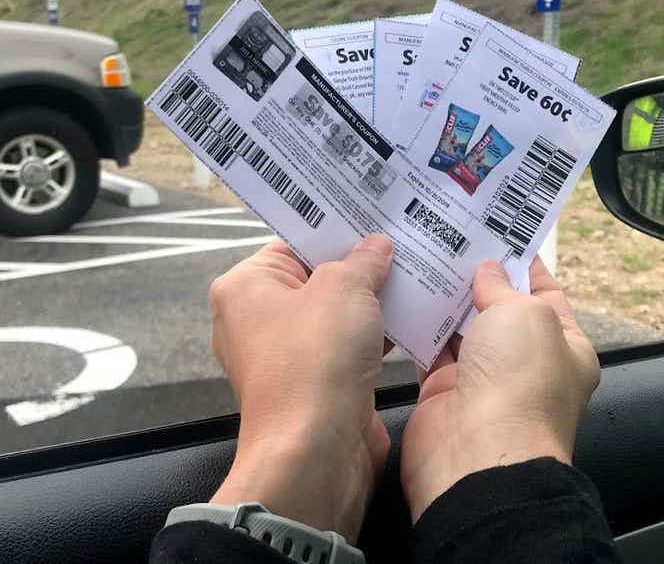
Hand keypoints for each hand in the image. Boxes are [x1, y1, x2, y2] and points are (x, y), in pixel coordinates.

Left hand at [209, 235, 393, 541]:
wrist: (316, 452)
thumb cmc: (315, 359)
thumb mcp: (345, 288)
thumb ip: (363, 260)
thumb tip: (376, 246)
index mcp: (245, 286)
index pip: (293, 242)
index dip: (335, 227)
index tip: (375, 212)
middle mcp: (257, 319)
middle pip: (316, 276)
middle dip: (359, 263)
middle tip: (403, 237)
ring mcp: (286, 355)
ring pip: (335, 313)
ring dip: (373, 300)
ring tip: (417, 272)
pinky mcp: (315, 385)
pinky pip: (348, 347)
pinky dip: (375, 334)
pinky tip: (413, 317)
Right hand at [400, 255, 599, 521]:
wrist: (479, 457)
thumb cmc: (520, 384)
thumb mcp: (525, 315)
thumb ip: (502, 287)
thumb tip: (486, 271)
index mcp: (566, 347)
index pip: (546, 294)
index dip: (523, 262)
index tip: (498, 230)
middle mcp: (525, 363)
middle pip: (499, 309)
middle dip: (478, 276)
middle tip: (451, 235)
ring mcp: (483, 379)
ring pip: (461, 328)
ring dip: (445, 297)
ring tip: (424, 252)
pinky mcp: (442, 392)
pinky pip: (429, 350)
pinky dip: (419, 325)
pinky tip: (405, 292)